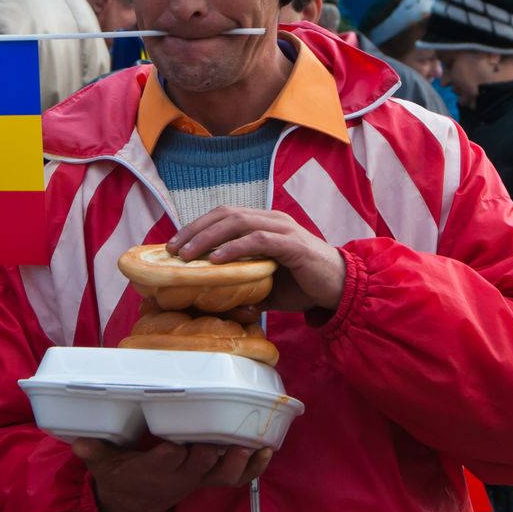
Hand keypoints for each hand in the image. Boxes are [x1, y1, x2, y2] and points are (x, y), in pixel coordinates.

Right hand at [72, 438, 272, 511]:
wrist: (134, 502)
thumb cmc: (120, 474)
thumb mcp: (102, 466)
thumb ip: (94, 453)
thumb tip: (78, 443)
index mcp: (152, 470)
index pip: (162, 463)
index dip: (169, 456)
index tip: (172, 445)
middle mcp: (179, 475)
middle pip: (198, 466)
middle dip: (209, 453)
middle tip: (220, 438)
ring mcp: (198, 478)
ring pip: (222, 475)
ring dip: (238, 462)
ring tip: (253, 444)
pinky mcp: (210, 477)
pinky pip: (237, 479)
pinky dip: (254, 468)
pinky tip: (267, 450)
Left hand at [168, 206, 345, 311]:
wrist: (339, 289)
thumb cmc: (302, 285)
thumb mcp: (264, 284)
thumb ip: (241, 284)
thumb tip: (212, 297)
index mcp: (264, 224)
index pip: (224, 215)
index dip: (197, 226)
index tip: (173, 245)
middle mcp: (272, 220)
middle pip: (225, 214)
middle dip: (195, 230)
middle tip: (173, 250)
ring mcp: (283, 229)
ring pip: (238, 222)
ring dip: (208, 237)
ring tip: (187, 255)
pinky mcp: (293, 245)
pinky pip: (259, 241)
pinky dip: (235, 248)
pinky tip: (217, 259)